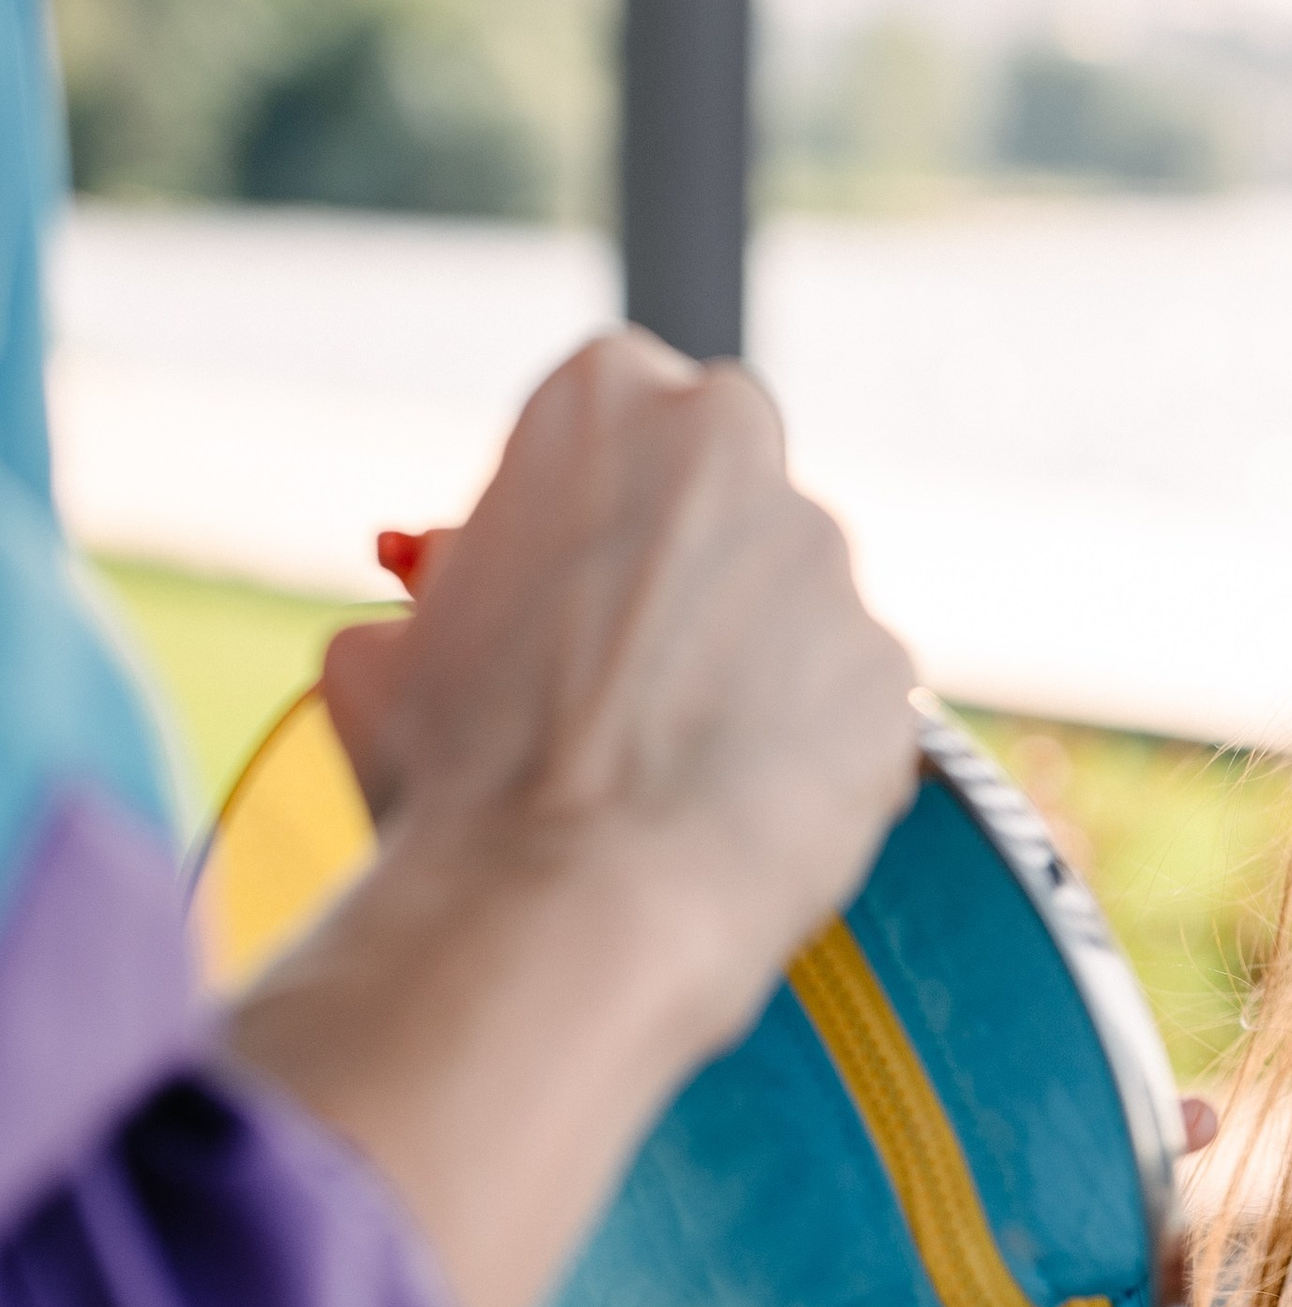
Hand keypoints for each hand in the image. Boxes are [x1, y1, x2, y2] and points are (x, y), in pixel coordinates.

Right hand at [325, 331, 918, 1042]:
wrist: (561, 909)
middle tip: (635, 680)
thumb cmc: (458, 783)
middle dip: (697, 573)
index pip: (629, 418)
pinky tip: (737, 817)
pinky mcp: (890, 671)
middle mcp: (733, 445)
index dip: (599, 517)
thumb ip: (441, 604)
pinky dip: (808, 758)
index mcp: (603, 397)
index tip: (575, 590)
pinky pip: (848, 710)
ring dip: (756, 673)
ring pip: (797, 610)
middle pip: (731, 498)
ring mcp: (826, 562)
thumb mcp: (385, 654)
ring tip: (675, 775)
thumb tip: (426, 627)